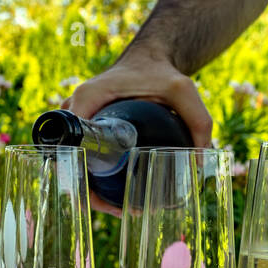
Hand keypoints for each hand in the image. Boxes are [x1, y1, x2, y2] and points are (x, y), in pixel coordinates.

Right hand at [61, 50, 213, 215]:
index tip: (108, 200)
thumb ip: (199, 121)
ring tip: (123, 208)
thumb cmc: (161, 71)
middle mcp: (75, 109)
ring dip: (91, 189)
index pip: (71, 146)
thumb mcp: (184, 90)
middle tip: (122, 209)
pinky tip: (116, 194)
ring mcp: (77, 119)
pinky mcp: (85, 127)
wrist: (149, 58)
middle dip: (90, 192)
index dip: (83, 178)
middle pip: (68, 161)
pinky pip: (81, 156)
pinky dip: (94, 177)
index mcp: (88, 99)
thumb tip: (198, 162)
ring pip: (73, 163)